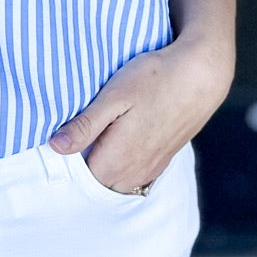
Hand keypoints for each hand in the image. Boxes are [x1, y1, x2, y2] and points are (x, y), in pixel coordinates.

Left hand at [48, 25, 234, 192]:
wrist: (201, 76)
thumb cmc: (154, 79)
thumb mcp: (113, 96)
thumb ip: (85, 125)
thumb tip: (56, 147)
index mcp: (117, 158)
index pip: (79, 176)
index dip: (69, 157)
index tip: (66, 134)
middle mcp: (134, 171)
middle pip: (98, 181)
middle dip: (86, 164)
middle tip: (81, 131)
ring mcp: (151, 168)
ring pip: (117, 181)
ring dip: (106, 165)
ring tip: (102, 134)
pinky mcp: (163, 160)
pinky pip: (135, 175)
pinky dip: (124, 165)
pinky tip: (123, 139)